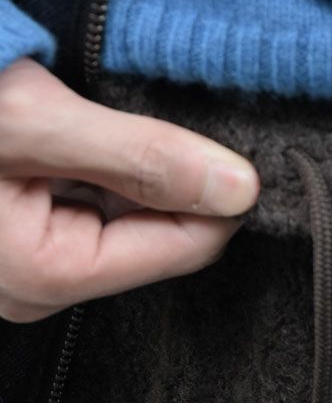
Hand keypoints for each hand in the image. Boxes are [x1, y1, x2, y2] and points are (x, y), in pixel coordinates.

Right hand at [0, 55, 259, 322]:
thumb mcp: (35, 120)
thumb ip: (141, 156)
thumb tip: (239, 189)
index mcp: (46, 274)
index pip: (186, 249)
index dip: (220, 196)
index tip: (233, 144)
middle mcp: (39, 288)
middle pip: (157, 238)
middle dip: (168, 180)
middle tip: (144, 115)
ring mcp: (26, 270)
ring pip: (127, 222)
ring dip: (132, 170)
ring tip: (94, 121)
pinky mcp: (20, 244)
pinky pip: (92, 212)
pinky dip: (103, 172)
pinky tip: (81, 136)